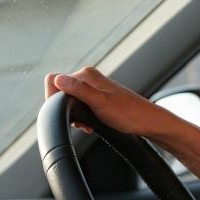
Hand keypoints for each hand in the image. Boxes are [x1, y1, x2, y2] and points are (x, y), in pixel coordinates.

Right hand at [44, 67, 162, 137]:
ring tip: (86, 124)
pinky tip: (90, 124)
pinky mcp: (96, 97)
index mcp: (86, 75)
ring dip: (74, 115)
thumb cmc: (128, 113)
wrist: (146, 122)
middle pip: (60, 92)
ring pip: (69, 100)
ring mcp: (92, 88)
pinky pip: (79, 105)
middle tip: (79, 122)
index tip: (64, 113)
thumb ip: (79, 90)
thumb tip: (58, 80)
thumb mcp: (100, 103)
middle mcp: (87, 78)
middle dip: (65, 110)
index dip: (53, 98)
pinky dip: (81, 117)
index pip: (53, 80)